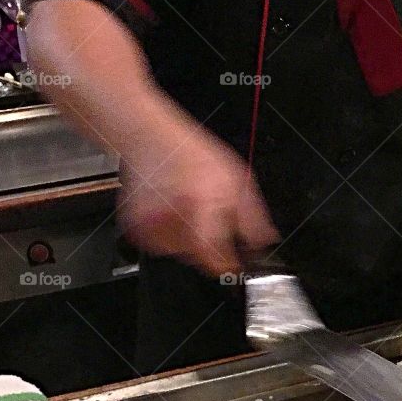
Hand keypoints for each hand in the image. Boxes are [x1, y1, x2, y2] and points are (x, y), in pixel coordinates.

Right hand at [119, 125, 278, 277]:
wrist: (149, 136)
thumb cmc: (190, 153)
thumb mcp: (237, 178)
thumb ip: (253, 216)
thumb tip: (265, 242)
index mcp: (202, 207)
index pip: (217, 260)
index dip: (230, 264)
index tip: (236, 263)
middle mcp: (173, 219)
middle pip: (200, 259)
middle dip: (211, 247)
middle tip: (210, 222)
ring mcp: (151, 226)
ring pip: (181, 254)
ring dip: (190, 241)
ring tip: (190, 210)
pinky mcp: (136, 228)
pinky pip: (160, 245)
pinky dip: (169, 234)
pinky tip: (172, 210)